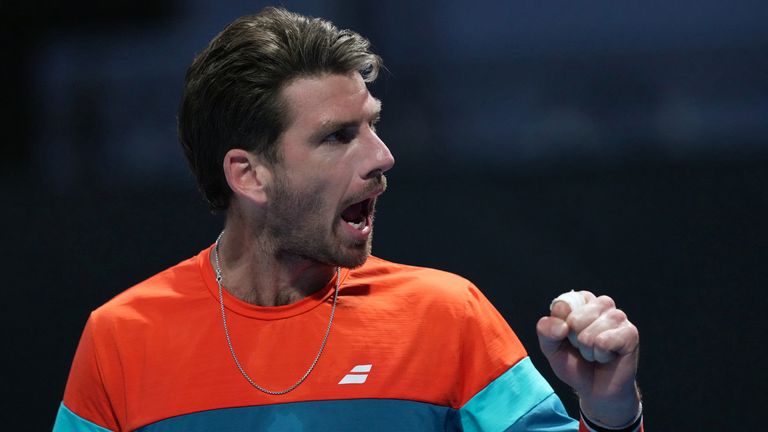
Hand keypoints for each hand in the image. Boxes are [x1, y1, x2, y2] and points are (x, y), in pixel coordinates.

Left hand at [536, 291, 640, 426]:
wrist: (596, 391)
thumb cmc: (575, 364)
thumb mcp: (551, 347)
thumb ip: (546, 331)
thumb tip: (561, 325)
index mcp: (582, 301)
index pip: (562, 305)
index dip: (561, 328)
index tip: (568, 337)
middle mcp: (602, 304)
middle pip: (575, 319)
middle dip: (575, 340)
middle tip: (584, 348)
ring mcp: (619, 317)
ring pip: (589, 333)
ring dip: (588, 350)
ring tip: (596, 353)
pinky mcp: (630, 333)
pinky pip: (604, 342)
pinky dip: (600, 355)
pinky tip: (607, 357)